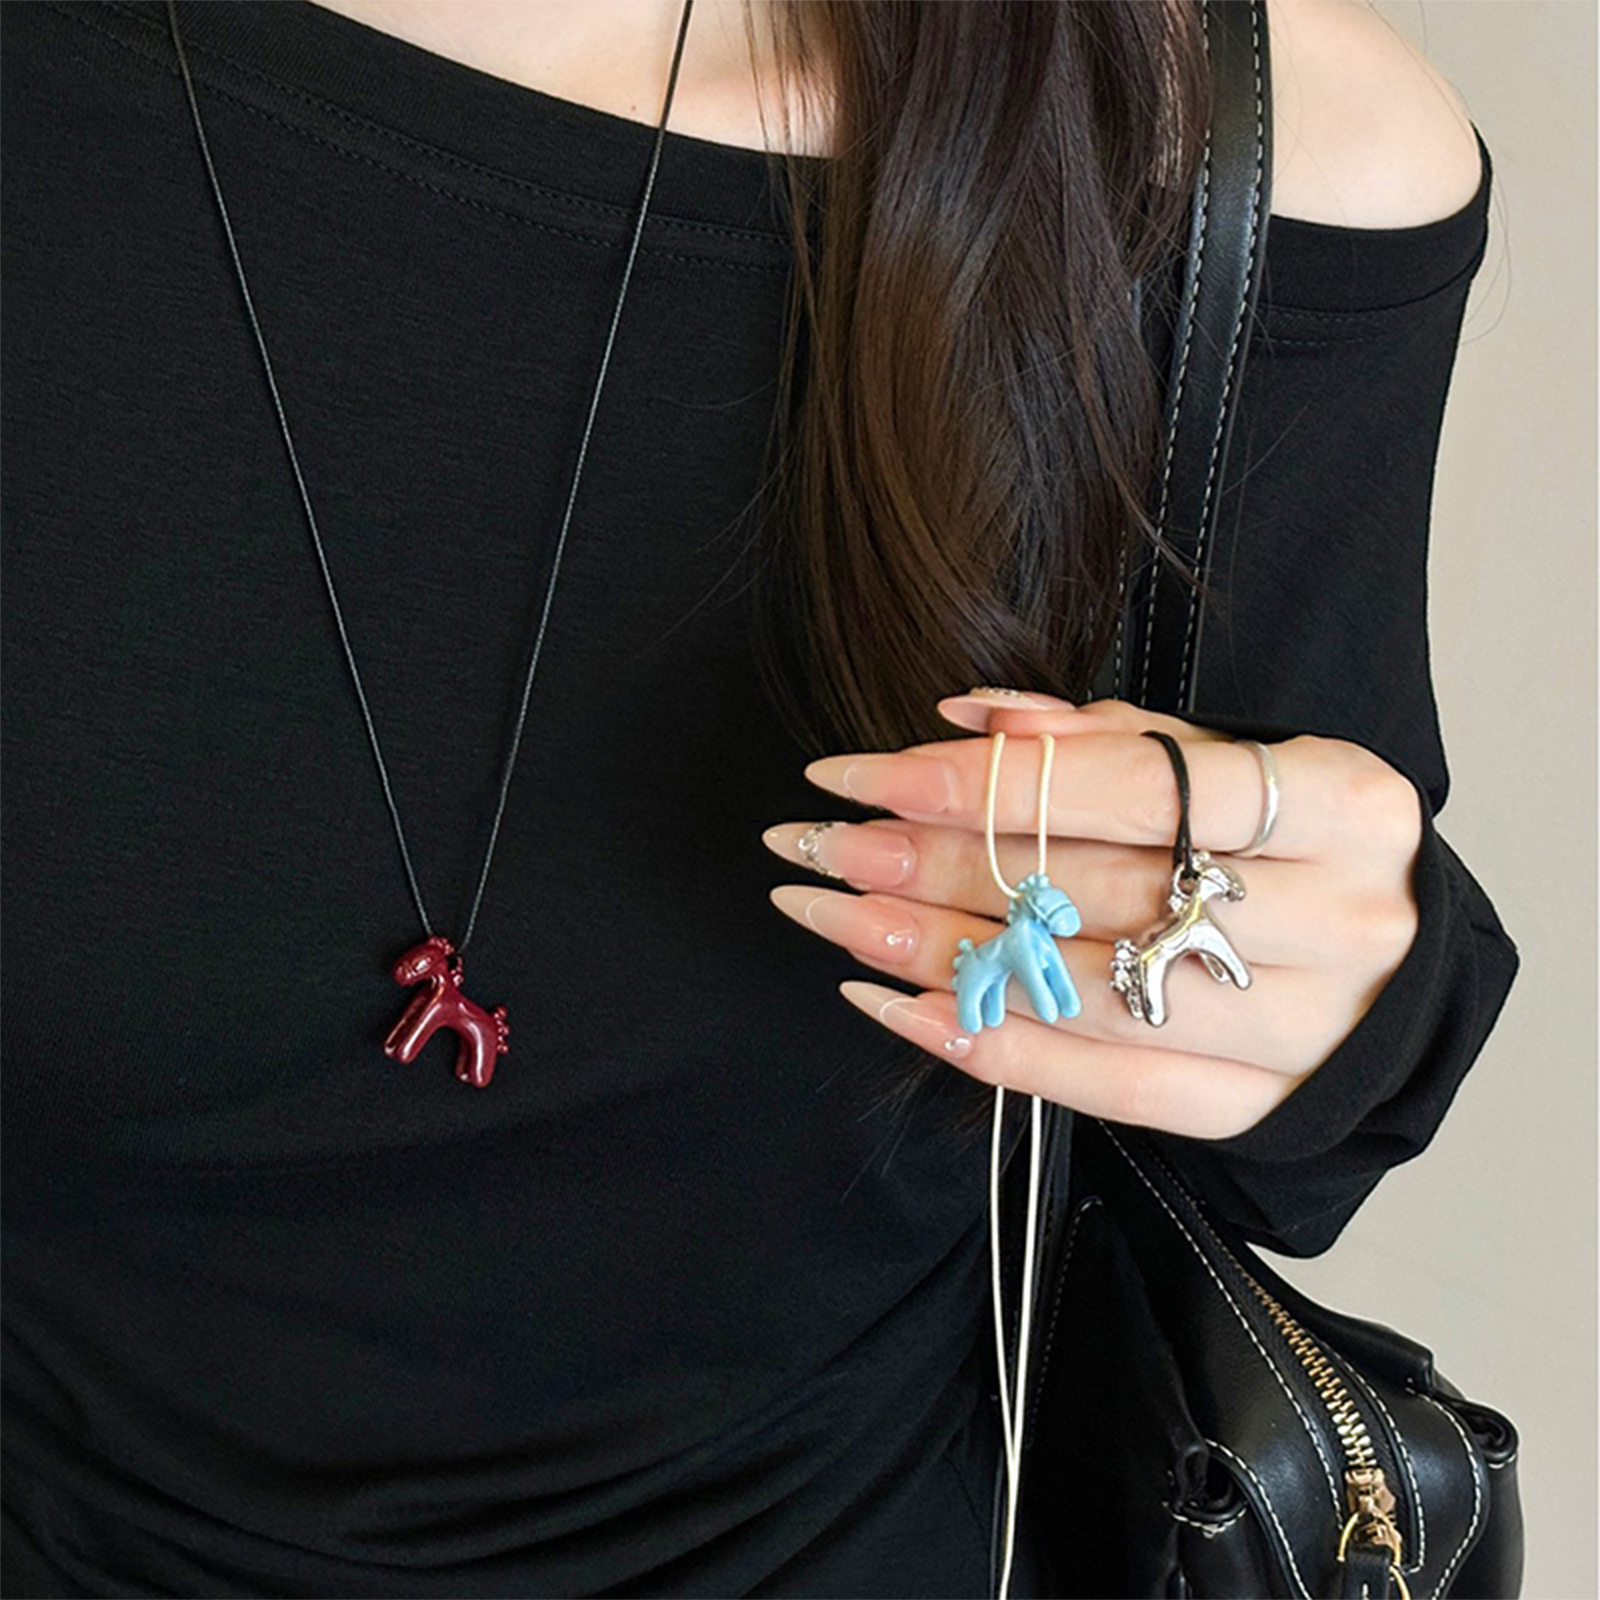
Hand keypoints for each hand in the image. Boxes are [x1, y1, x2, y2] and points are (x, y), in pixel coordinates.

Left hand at [761, 693, 1424, 1140]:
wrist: (1399, 966)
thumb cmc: (1293, 841)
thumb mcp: (1229, 761)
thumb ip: (1106, 737)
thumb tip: (967, 720)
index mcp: (1344, 807)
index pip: (1137, 790)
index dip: (991, 783)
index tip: (869, 776)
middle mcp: (1335, 922)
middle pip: (1097, 895)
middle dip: (938, 866)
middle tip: (826, 847)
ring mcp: (1302, 1030)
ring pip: (1088, 995)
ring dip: (938, 956)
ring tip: (834, 919)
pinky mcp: (1256, 1105)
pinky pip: (1107, 1088)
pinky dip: (991, 1047)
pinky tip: (896, 1005)